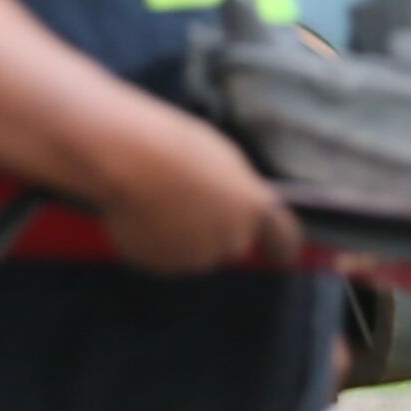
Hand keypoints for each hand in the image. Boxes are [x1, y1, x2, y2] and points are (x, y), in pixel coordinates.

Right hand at [93, 109, 299, 274]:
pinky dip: (150, 244)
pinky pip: (160, 257)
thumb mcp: (221, 160)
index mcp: (254, 206)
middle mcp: (231, 238)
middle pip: (230, 245)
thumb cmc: (173, 146)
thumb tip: (231, 205)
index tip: (279, 256)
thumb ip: (236, 190)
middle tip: (186, 207)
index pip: (284, 240)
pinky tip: (136, 216)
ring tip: (153, 206)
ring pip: (192, 253)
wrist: (126, 161)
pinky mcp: (160, 264)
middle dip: (214, 233)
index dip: (281, 248)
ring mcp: (195, 256)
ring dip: (179, 239)